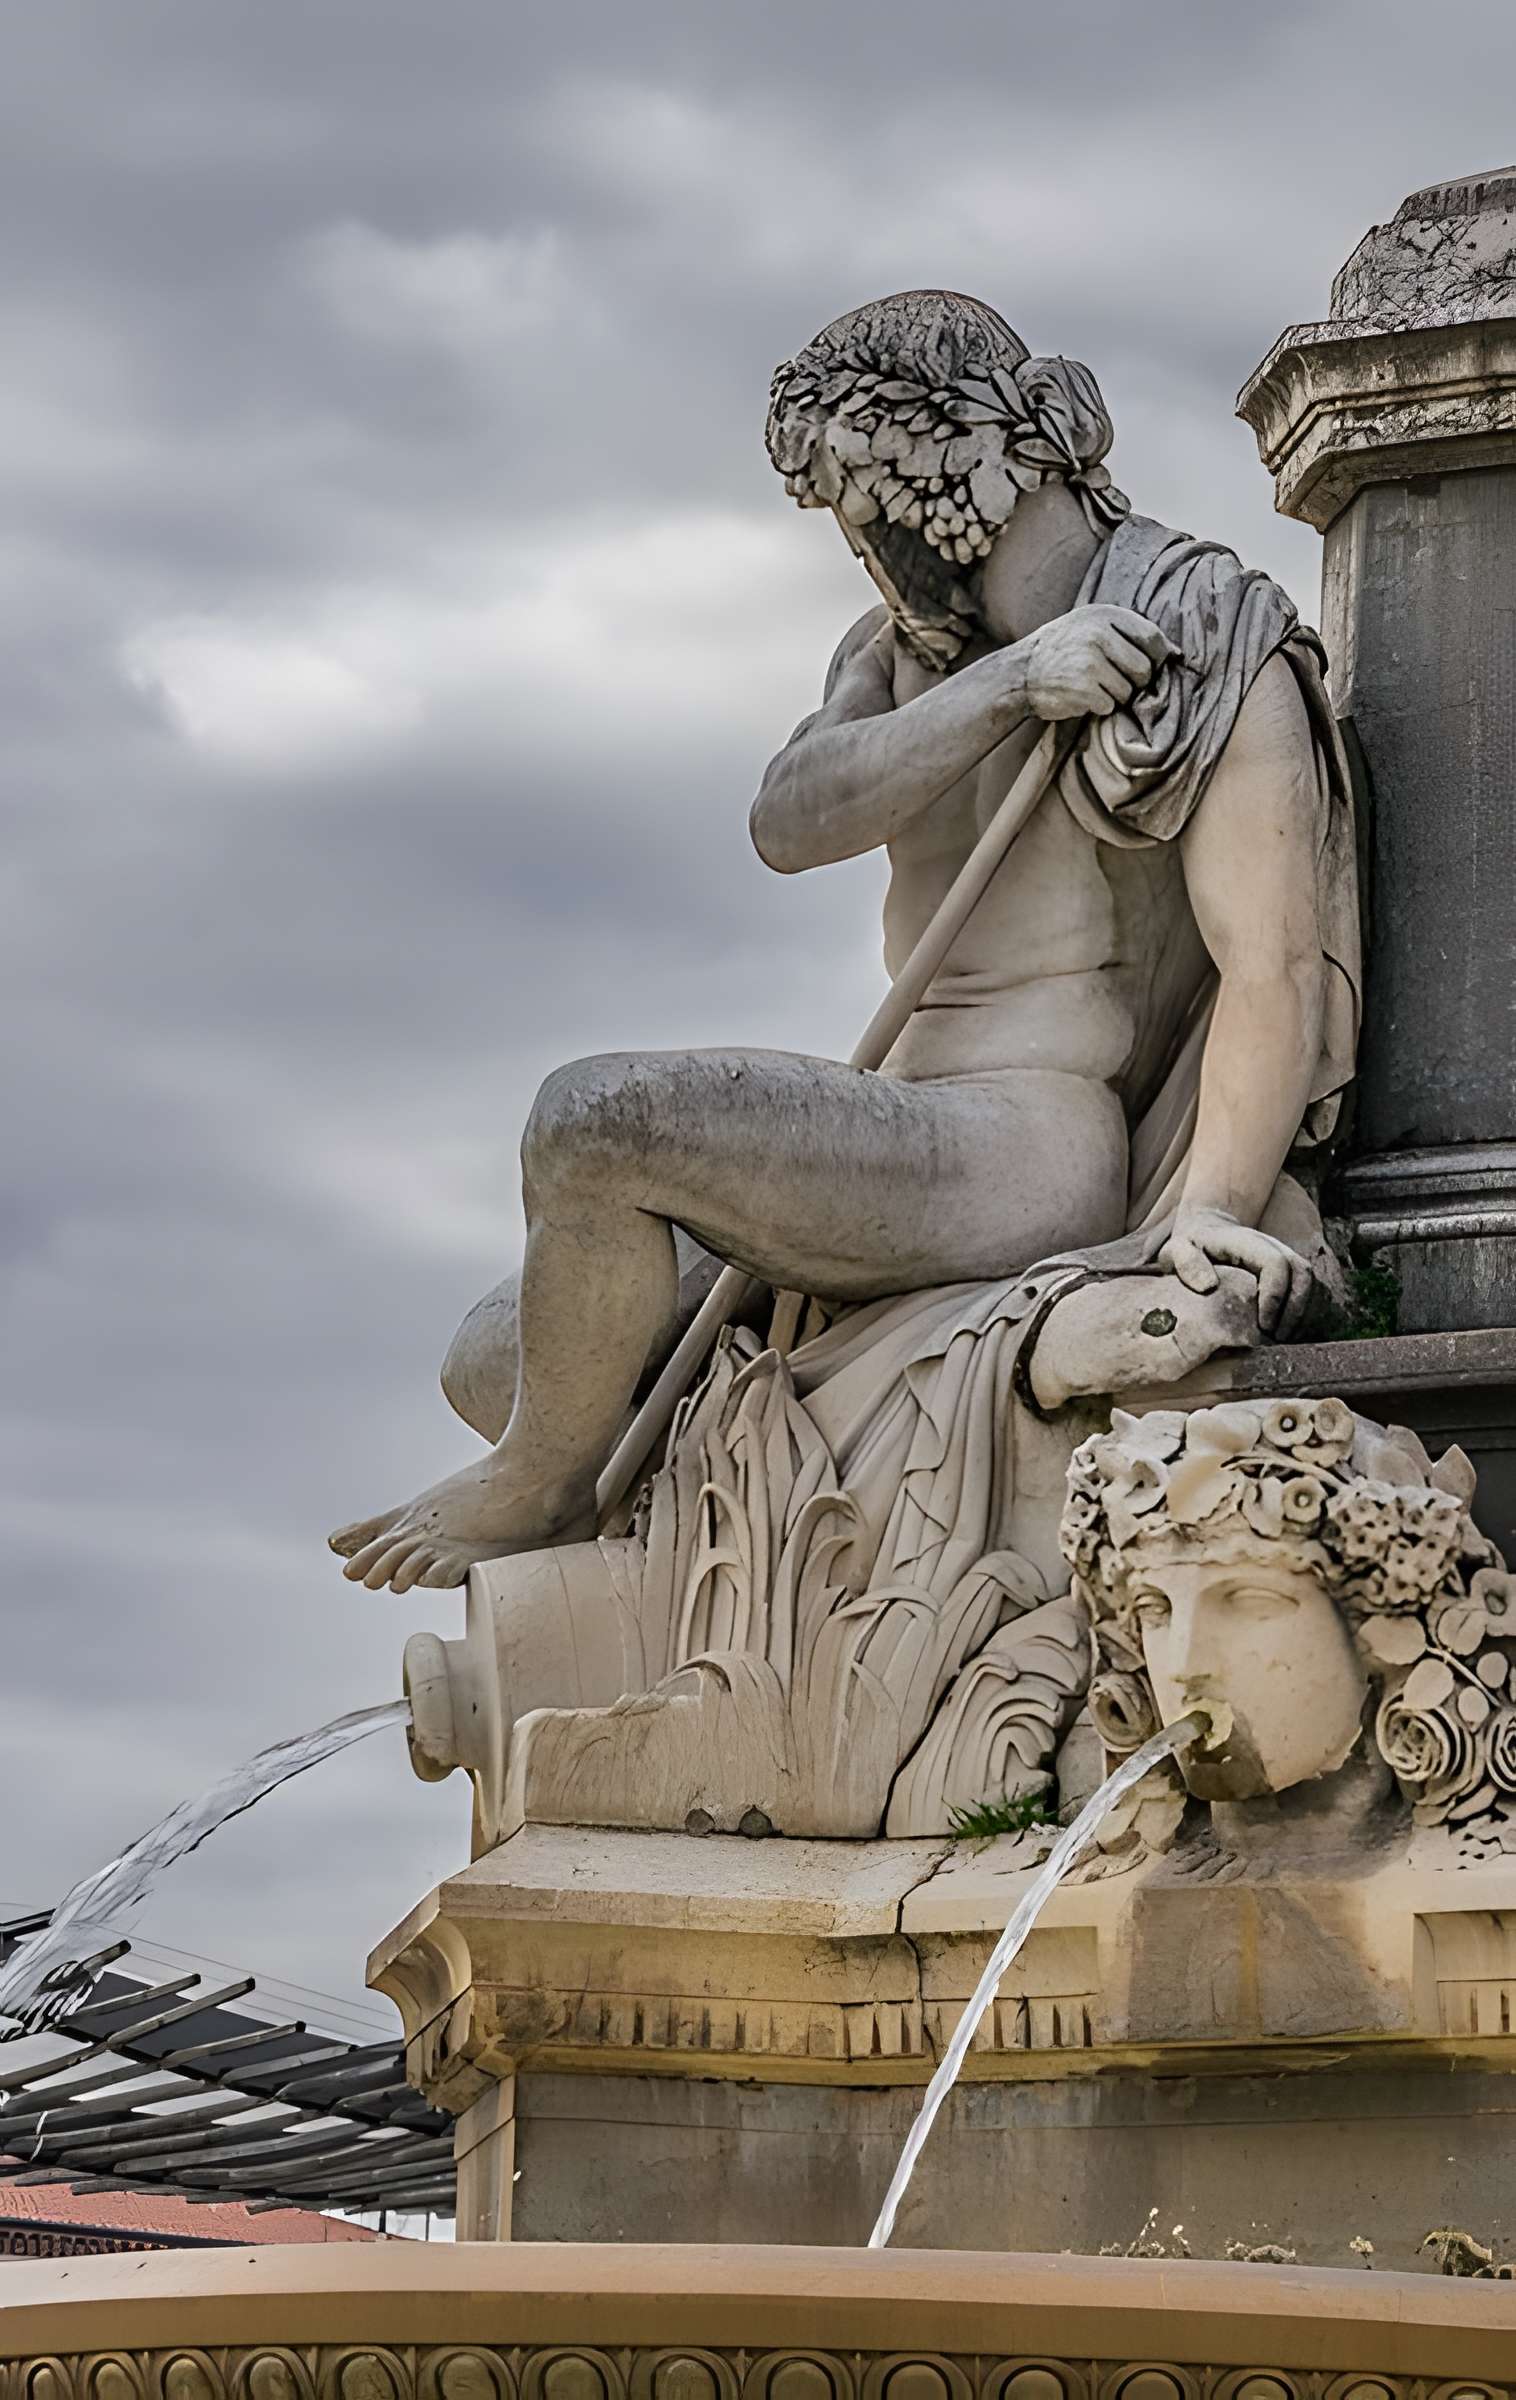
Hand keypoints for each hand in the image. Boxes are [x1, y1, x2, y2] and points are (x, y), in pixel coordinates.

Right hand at [1019, 605, 1170, 721]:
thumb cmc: (1063, 651)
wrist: (1019, 673)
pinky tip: (1082, 696)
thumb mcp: (1091, 628)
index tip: (1150, 667)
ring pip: (1129, 690)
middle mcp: (1098, 635)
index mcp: (1103, 615)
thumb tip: (1178, 653)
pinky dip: (1100, 706)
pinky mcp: (1084, 689)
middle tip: (1114, 680)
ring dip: (1116, 695)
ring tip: (1093, 686)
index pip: (1151, 637)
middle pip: (1144, 668)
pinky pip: (1110, 705)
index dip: (1157, 657)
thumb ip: (1129, 635)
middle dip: (1135, 681)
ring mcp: (1090, 662)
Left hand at [1147, 1205, 1311, 1337]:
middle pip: (1301, 1272)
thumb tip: (1209, 1286)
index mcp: (1245, 1241)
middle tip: (1277, 1339)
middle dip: (1294, 1309)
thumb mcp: (1175, 1250)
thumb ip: (1185, 1262)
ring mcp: (1283, 1254)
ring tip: (1283, 1338)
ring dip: (1302, 1312)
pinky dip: (1303, 1309)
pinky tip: (1286, 1330)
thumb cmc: (1190, 1245)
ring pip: (1308, 1280)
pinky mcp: (1288, 1267)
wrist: (1206, 1228)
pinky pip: (1307, 1287)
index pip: (1275, 1264)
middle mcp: (1271, 1245)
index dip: (1275, 1295)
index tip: (1263, 1325)